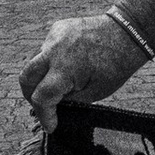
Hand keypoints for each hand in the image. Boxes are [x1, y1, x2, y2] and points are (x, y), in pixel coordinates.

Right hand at [19, 10, 150, 131]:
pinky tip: (66, 65)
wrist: (128, 33)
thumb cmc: (116, 65)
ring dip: (40, 77)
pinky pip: (45, 49)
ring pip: (34, 62)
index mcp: (64, 68)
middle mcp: (54, 50)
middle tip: (43, 107)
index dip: (44, 116)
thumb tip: (53, 108)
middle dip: (30, 96)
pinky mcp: (57, 28)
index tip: (50, 126)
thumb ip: (70, 101)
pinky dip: (50, 61)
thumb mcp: (95, 92)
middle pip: (26, 78)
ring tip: (57, 86)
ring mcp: (54, 36)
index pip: (41, 98)